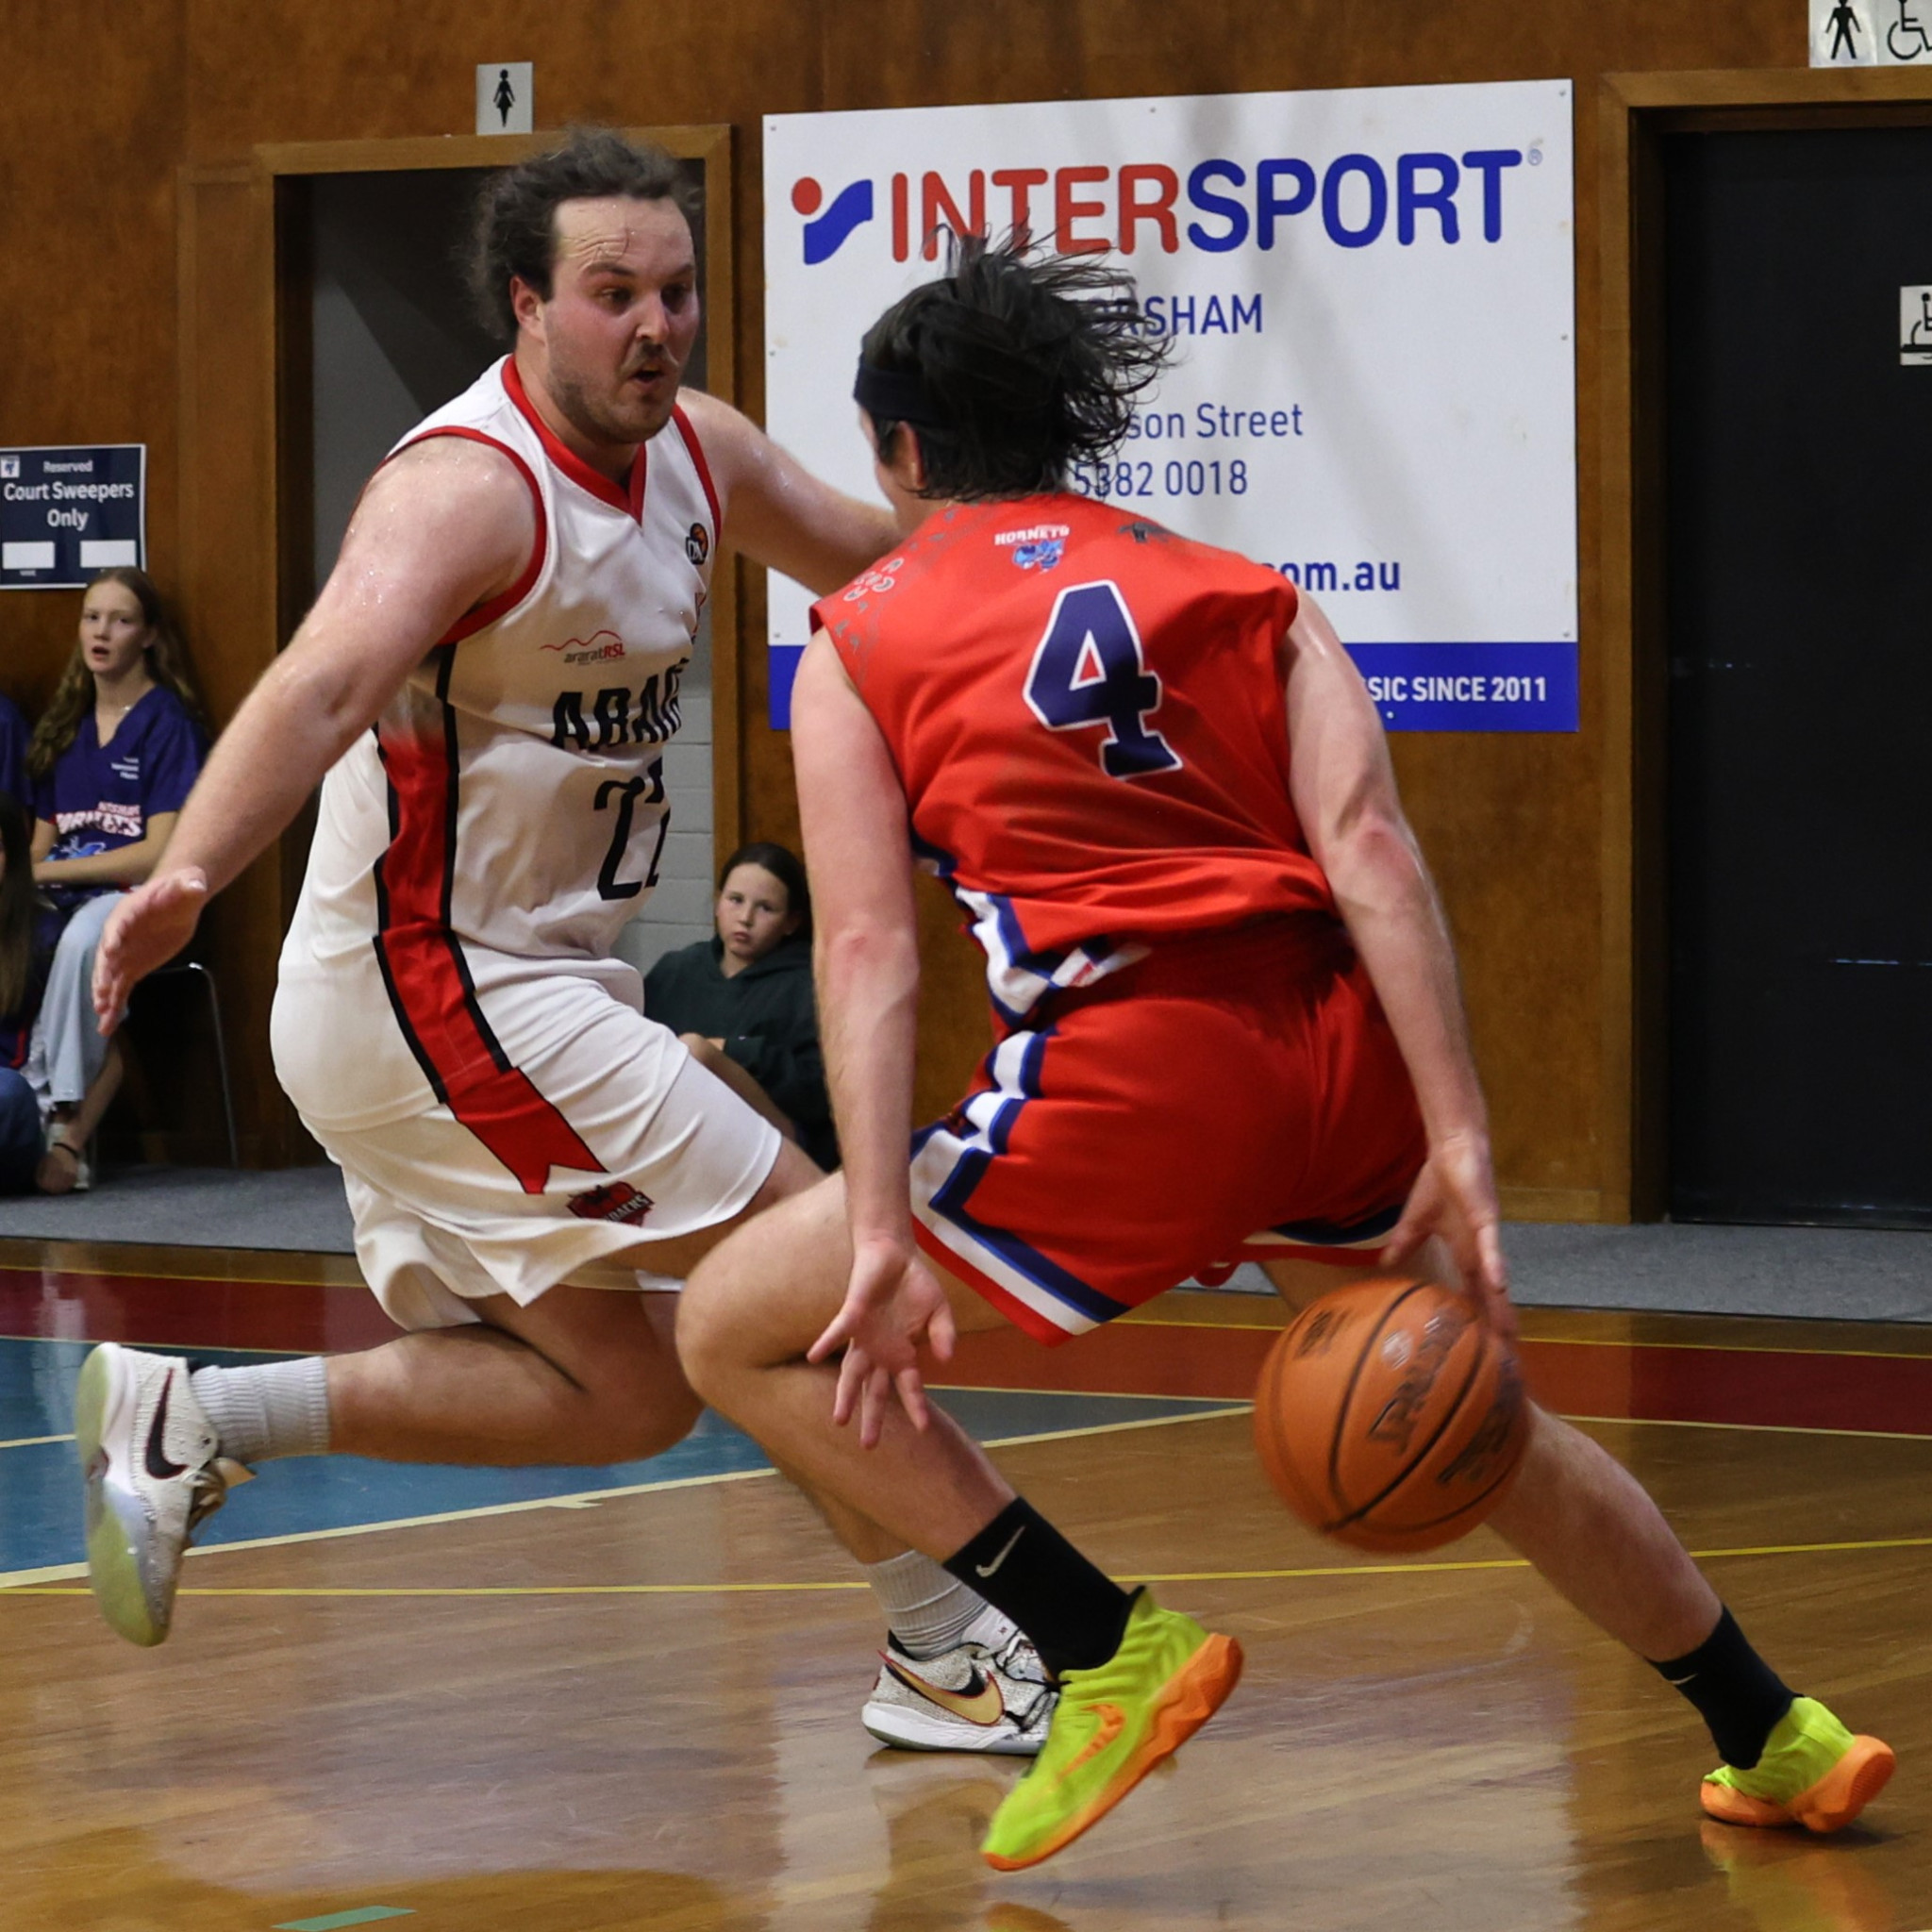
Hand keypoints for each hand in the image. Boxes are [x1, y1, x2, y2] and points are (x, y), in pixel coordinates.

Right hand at [92, 868, 208, 1032]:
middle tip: (101, 992)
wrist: (178, 899)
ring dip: (105, 995)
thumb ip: (188, 885)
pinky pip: (120, 988)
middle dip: (104, 974)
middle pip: (107, 956)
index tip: (110, 950)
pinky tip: (107, 1026)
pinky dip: (114, 1006)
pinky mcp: (132, 968)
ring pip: (110, 977)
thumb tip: (196, 885)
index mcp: (128, 913)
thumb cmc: (180, 889)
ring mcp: (124, 955)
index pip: (118, 925)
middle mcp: (119, 936)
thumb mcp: (187, 884)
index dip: (114, 937)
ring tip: (101, 1015)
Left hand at [806, 1234, 957, 1446]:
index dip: (916, 1407)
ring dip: (845, 1394)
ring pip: (851, 1371)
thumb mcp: (939, 1310)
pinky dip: (826, 1344)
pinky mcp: (852, 1314)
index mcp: (902, 1352)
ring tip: (839, 1421)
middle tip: (868, 1446)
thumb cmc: (914, 1284)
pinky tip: (814, 1356)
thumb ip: (944, 1334)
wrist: (894, 1252)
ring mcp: (863, 1336)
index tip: (923, 1429)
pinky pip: (837, 1332)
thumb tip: (946, 1360)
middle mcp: (879, 1351)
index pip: (909, 1387)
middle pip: (874, 1390)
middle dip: (871, 1416)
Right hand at [1381, 1130, 1515, 1341]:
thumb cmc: (1438, 1183)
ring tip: (1508, 1334)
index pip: (1474, 1294)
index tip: (1487, 1348)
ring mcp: (1485, 1239)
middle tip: (1506, 1358)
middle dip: (1498, 1325)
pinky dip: (1494, 1266)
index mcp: (1464, 1254)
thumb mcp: (1415, 1221)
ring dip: (1502, 1306)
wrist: (1451, 1152)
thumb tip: (1385, 1263)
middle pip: (1490, 1297)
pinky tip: (1498, 1286)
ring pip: (1496, 1280)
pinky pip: (1491, 1247)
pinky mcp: (1486, 1220)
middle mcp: (1479, 1253)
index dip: (1480, 1320)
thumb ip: (1404, 1244)